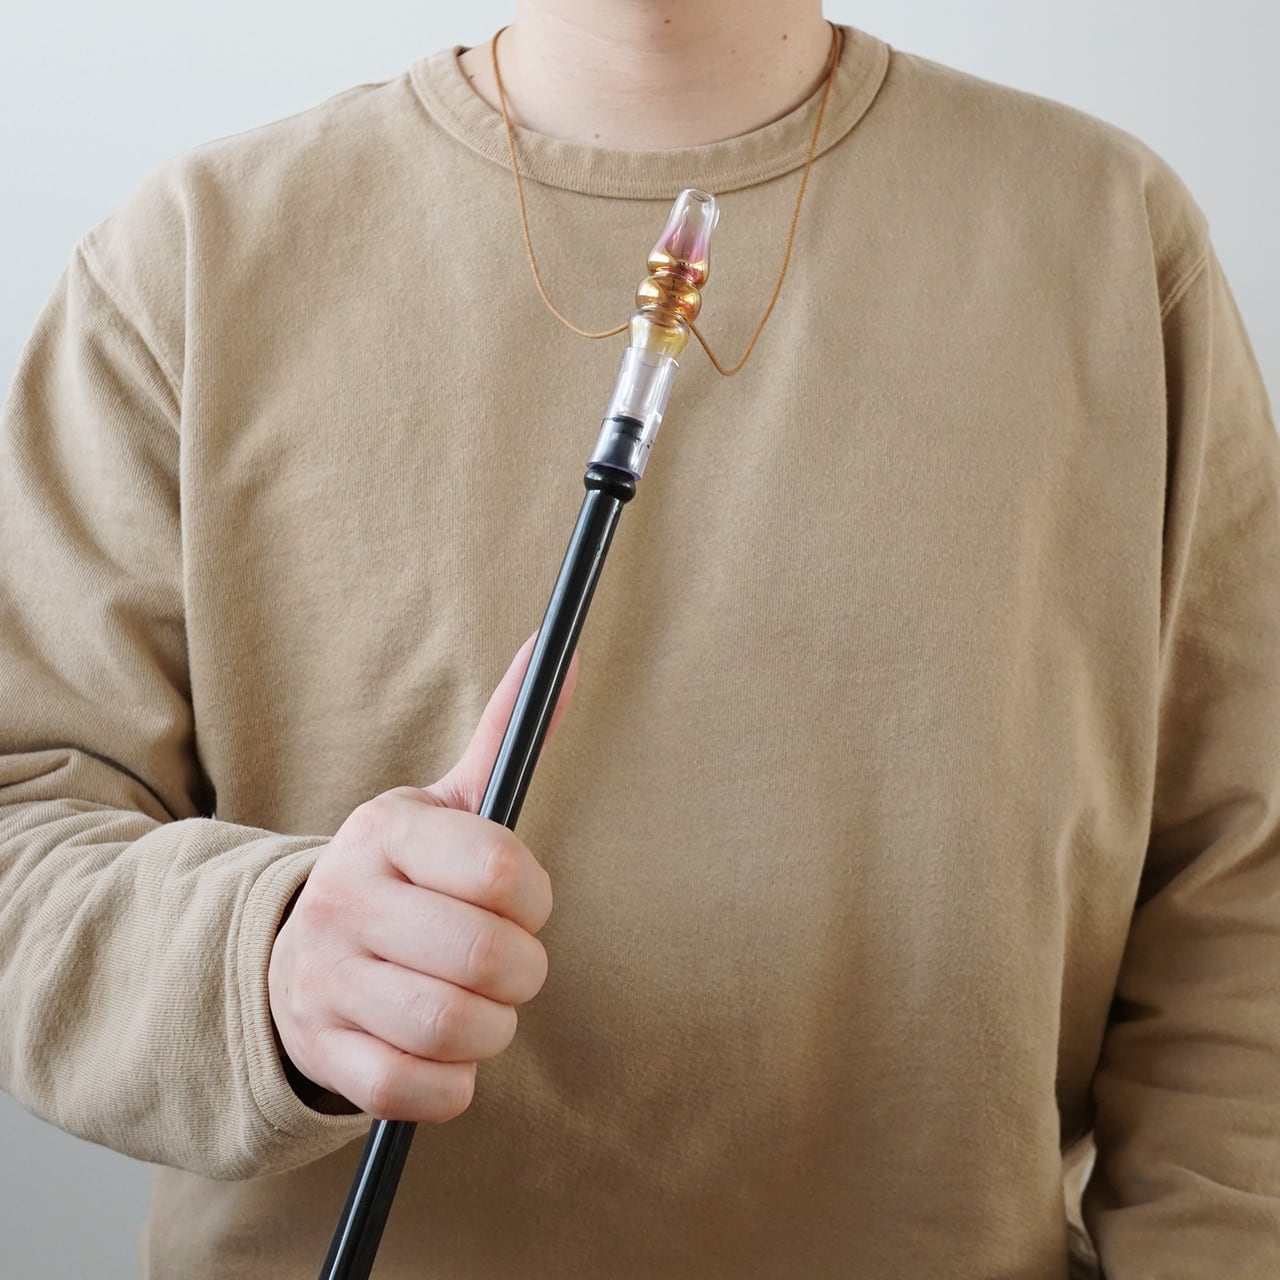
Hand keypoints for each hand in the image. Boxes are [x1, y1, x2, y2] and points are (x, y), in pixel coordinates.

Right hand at [267, 632, 577, 1121]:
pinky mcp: (323, 1051)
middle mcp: (346, 900)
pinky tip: (447, 1050)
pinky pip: (417, 1089)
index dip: (534, 898)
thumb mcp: (444, 803)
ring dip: (493, 1028)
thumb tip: (560, 651)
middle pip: (485, 958)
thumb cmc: (399, 876)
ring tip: (483, 1007)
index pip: (498, 870)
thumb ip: (504, 732)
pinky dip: (454, 1082)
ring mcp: (325, 980)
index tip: (525, 903)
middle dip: (523, 971)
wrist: (290, 953)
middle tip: (512, 964)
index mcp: (386, 831)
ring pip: (453, 1027)